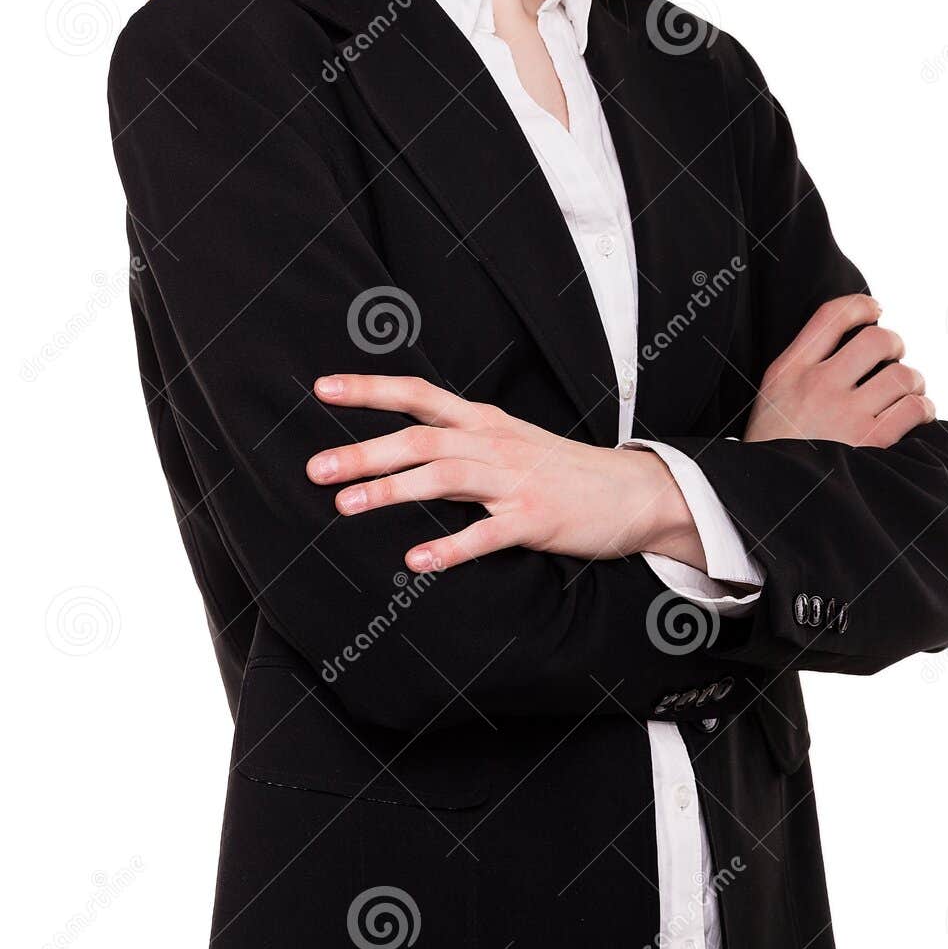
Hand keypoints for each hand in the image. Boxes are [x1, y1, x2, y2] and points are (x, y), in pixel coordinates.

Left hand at [306, 373, 701, 572]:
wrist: (630, 492)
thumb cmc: (560, 470)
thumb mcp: (507, 441)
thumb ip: (458, 440)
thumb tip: (399, 446)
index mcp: (483, 421)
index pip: (418, 395)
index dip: (369, 390)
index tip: (321, 388)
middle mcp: (494, 442)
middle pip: (421, 438)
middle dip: (365, 450)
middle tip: (315, 468)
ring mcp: (515, 480)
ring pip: (444, 476)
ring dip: (393, 490)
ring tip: (347, 506)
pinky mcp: (534, 519)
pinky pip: (486, 534)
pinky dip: (450, 547)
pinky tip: (416, 560)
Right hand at [743, 293, 935, 448]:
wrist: (767, 495)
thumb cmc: (773, 447)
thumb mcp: (771, 396)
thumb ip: (801, 367)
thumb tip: (848, 341)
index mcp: (789, 370)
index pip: (832, 315)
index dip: (863, 305)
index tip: (875, 310)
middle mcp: (817, 385)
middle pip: (877, 339)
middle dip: (895, 344)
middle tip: (895, 357)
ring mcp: (844, 414)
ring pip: (902, 375)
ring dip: (914, 381)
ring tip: (908, 391)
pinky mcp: (868, 442)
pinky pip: (913, 409)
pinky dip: (923, 408)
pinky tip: (917, 414)